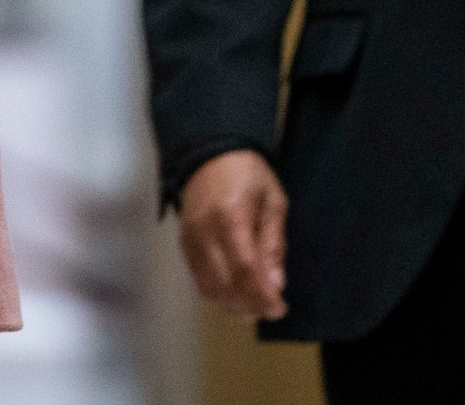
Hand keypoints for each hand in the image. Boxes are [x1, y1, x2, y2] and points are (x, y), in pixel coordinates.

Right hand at [178, 149, 287, 319]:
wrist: (210, 154)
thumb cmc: (248, 175)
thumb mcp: (273, 202)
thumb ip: (273, 244)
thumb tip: (276, 284)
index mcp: (230, 216)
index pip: (245, 269)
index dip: (262, 296)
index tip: (280, 308)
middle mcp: (205, 231)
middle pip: (225, 284)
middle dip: (251, 305)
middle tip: (272, 310)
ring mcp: (191, 238)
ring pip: (210, 288)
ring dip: (234, 304)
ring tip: (256, 305)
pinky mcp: (184, 243)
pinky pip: (199, 279)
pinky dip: (219, 293)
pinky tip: (237, 293)